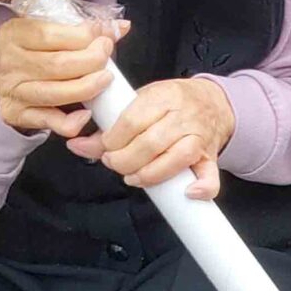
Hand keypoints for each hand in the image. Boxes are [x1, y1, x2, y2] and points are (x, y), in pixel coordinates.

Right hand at [0, 13, 123, 140]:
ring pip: (57, 93)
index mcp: (14, 34)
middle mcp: (11, 62)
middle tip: (106, 57)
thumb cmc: (33, 51)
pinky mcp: (18, 114)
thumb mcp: (48, 31)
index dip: (84, 36)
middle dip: (91, 60)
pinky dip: (72, 121)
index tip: (103, 38)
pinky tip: (87, 113)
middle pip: (58, 64)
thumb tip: (121, 26)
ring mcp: (13, 90)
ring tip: (105, 80)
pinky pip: (51, 121)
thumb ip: (83, 28)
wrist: (4, 79)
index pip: (50, 34)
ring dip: (88, 87)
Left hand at [67, 76, 234, 198]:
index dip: (113, 140)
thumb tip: (77, 146)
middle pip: (151, 143)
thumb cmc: (170, 103)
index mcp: (162, 96)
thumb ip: (111, 126)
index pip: (132, 121)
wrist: (213, 102)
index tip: (105, 148)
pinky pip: (211, 176)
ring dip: (150, 174)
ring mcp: (199, 137)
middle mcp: (183, 116)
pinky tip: (187, 193)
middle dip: (125, 160)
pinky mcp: (211, 157)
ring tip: (134, 178)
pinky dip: (202, 187)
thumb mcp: (140, 103)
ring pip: (177, 159)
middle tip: (115, 164)